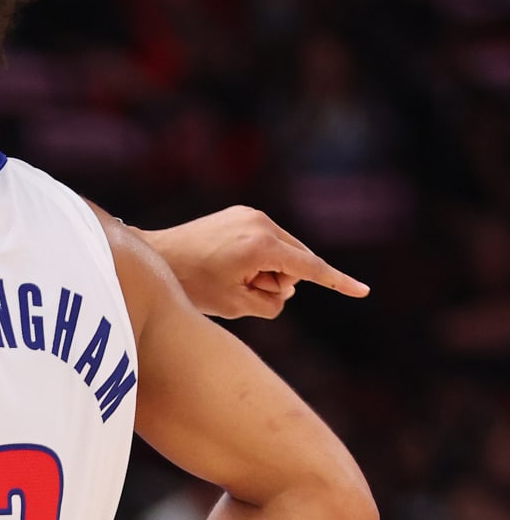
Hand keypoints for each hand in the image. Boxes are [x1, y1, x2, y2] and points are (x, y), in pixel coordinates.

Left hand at [139, 206, 368, 319]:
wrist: (156, 257)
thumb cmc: (191, 285)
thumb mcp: (236, 305)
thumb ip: (273, 302)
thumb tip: (285, 288)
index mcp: (263, 245)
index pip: (310, 269)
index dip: (338, 283)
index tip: (363, 291)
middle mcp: (261, 223)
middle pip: (297, 262)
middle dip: (280, 281)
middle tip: (242, 288)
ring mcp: (250, 215)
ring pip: (283, 253)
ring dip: (268, 271)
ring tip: (229, 275)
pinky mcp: (241, 214)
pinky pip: (267, 242)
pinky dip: (258, 258)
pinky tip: (228, 264)